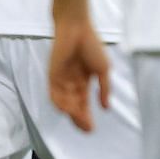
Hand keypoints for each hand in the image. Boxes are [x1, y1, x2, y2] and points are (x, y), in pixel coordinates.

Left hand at [48, 17, 111, 131]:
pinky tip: (68, 111)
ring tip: (81, 120)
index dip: (86, 117)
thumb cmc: (91, 45)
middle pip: (74, 106)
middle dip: (80, 119)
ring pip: (65, 103)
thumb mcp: (103, 70)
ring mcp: (61, 80)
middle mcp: (71, 83)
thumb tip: (106, 108)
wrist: (77, 28)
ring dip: (72, 113)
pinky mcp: (53, 75)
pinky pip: (55, 94)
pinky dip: (60, 104)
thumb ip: (104, 89)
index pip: (83, 104)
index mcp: (83, 81)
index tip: (92, 129)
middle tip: (87, 129)